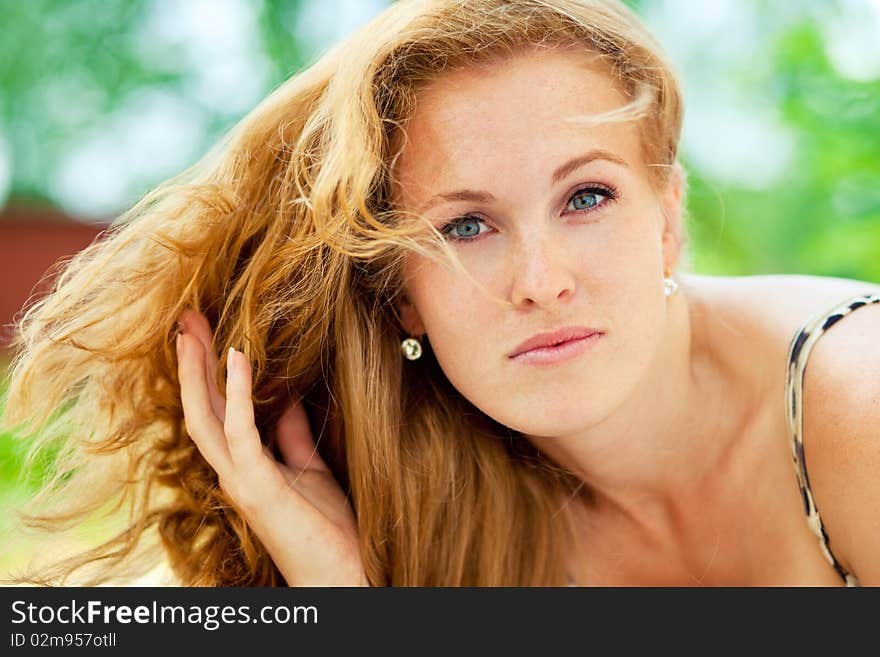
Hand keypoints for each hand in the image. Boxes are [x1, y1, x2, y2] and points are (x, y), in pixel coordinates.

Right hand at [176, 309, 366, 585]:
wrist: (343, 573)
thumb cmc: (327, 528)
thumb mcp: (309, 468)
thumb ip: (291, 435)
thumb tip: (286, 397)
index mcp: (244, 466)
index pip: (217, 410)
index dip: (208, 371)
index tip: (204, 331)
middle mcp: (232, 471)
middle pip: (201, 407)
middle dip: (192, 362)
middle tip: (185, 317)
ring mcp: (239, 480)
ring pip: (205, 417)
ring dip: (197, 370)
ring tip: (191, 329)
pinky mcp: (256, 486)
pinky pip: (240, 429)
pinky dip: (238, 390)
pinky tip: (237, 355)